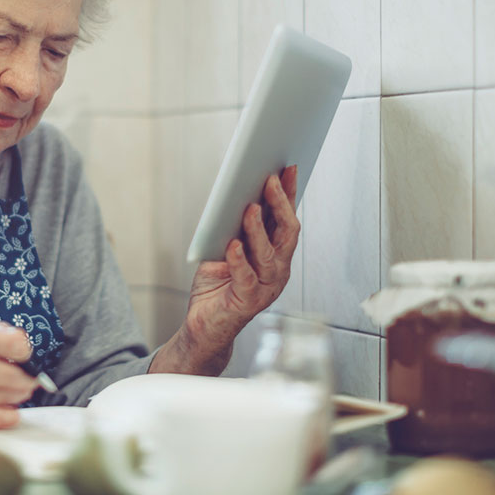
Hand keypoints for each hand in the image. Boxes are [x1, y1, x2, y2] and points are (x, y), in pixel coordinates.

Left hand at [182, 165, 300, 369]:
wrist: (205, 326)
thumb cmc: (217, 286)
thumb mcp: (226, 248)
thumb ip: (236, 228)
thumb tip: (239, 195)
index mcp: (276, 255)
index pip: (286, 218)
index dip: (289, 193)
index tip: (287, 167)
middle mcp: (278, 270)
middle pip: (287, 232)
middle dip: (280, 203)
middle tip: (269, 179)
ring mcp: (266, 287)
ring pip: (270, 253)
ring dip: (259, 229)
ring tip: (250, 208)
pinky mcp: (248, 302)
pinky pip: (246, 277)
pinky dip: (239, 260)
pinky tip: (232, 245)